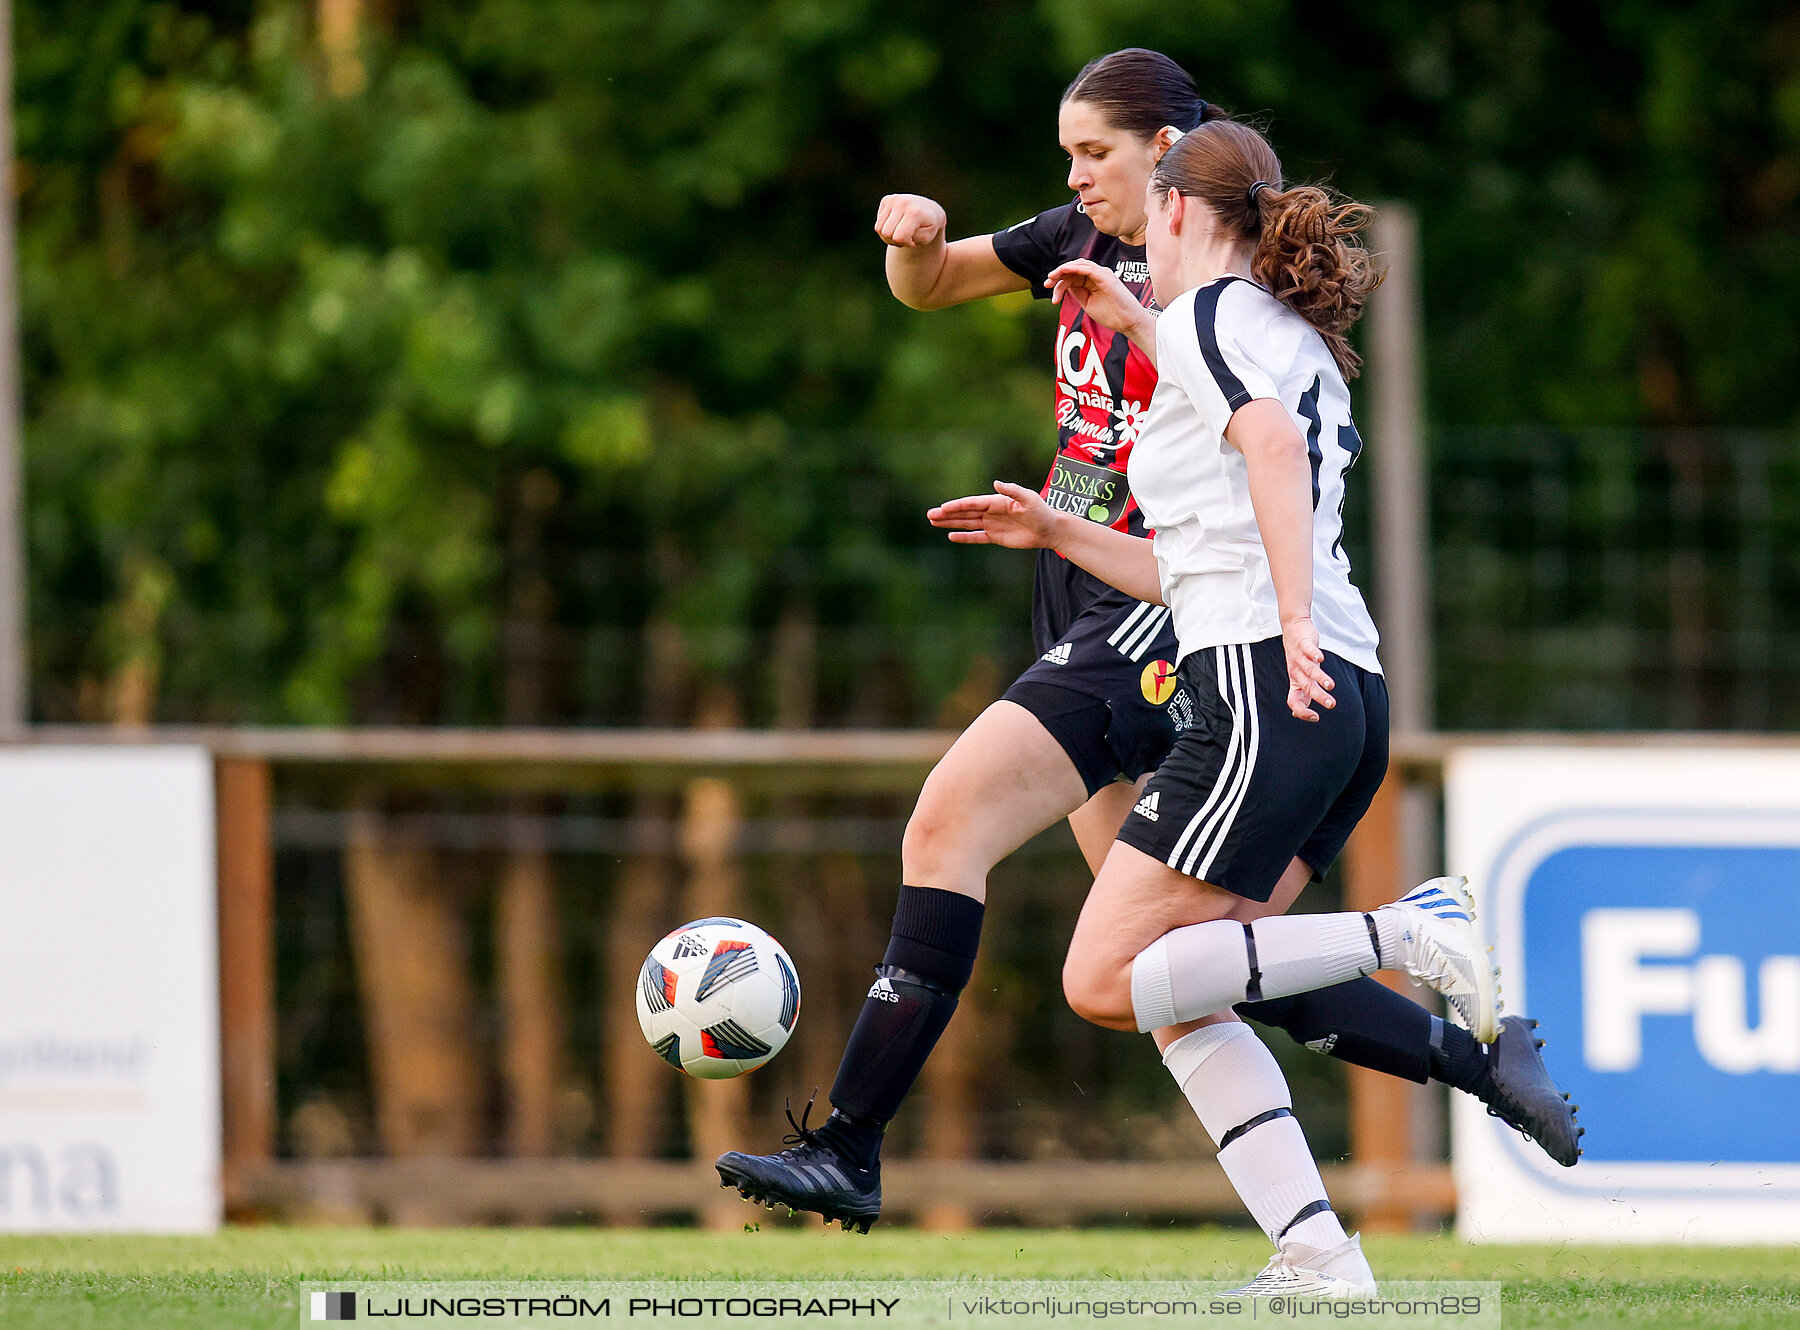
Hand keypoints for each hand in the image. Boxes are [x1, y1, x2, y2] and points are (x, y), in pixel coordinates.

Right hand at [874, 194, 946, 247]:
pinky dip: (885, 227)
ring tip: (900, 233)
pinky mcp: (886, 199)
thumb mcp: (926, 238)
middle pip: (886, 233)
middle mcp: (902, 202)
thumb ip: (912, 239)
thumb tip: (896, 235)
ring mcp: (893, 199)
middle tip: (906, 238)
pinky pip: (878, 222)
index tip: (913, 241)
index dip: (905, 243)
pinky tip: (896, 225)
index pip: (899, 237)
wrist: (929, 209)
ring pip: (879, 228)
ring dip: (888, 236)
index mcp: (915, 212)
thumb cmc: (928, 226)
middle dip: (895, 241)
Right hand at [927, 481, 1063, 549]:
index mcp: (997, 501)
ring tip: (934, 522)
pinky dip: (964, 537)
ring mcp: (992, 524)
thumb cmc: (1042, 512)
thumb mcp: (1029, 499)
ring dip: (951, 523)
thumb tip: (996, 483)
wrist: (1050, 529)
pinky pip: (977, 537)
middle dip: (947, 514)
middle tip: (929, 515)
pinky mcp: (996, 537)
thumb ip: (1013, 491)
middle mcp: (991, 512)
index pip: (972, 504)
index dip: (957, 506)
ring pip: (967, 524)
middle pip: (965, 513)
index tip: (942, 508)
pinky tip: (951, 536)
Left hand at [1045, 259, 1152, 340]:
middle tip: (1046, 284)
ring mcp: (1102, 274)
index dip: (1059, 282)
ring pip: (1078, 265)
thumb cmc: (1111, 315)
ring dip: (1062, 270)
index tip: (1052, 296)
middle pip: (1073, 269)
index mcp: (1093, 281)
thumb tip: (1064, 286)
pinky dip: (1073, 269)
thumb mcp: (1088, 303)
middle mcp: (1097, 275)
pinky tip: (1063, 273)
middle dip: (1058, 275)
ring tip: (1051, 280)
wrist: (1128, 322)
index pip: (1073, 276)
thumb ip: (1077, 292)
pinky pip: (1086, 268)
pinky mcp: (1105, 277)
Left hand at [1281, 614, 1335, 720]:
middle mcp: (1295, 672)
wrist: (1292, 629)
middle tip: (1331, 704)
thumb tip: (1297, 713)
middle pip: (1306, 687)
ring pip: (1308, 670)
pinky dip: (1314, 654)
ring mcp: (1298, 657)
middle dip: (1318, 696)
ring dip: (1319, 678)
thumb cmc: (1299, 656)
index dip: (1302, 711)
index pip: (1293, 701)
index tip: (1316, 717)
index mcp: (1295, 682)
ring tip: (1331, 685)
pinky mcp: (1303, 644)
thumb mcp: (1299, 677)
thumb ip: (1301, 694)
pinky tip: (1321, 659)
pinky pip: (1308, 650)